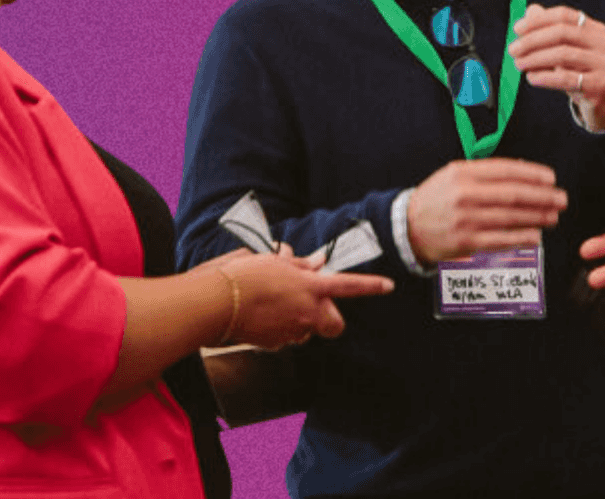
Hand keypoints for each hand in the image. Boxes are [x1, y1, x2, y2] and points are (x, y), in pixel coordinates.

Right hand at [219, 250, 393, 348]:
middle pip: (335, 324)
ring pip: (306, 331)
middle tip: (313, 306)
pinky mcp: (274, 344)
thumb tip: (313, 262)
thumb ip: (298, 263)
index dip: (371, 285)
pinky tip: (259, 315)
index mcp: (311, 286)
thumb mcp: (273, 260)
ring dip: (298, 321)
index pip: (350, 286)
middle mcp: (307, 312)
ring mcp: (292, 331)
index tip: (388, 285)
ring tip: (274, 304)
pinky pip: (284, 337)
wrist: (216, 302)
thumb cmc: (243, 274)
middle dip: (330, 319)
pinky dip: (278, 328)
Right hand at [407, 158, 567, 263]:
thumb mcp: (454, 174)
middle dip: (543, 197)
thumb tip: (522, 171)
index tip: (551, 179)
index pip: (507, 171)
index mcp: (464, 173)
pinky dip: (522, 238)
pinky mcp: (466, 242)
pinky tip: (536, 236)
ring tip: (553, 216)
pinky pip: (501, 239)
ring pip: (511, 217)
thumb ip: (485, 172)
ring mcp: (466, 219)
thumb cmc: (436, 198)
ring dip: (537, 217)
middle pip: (514, 194)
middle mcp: (465, 194)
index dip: (533, 174)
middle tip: (561, 199)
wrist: (407, 226)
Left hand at [510, 4, 604, 130]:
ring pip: (563, 55)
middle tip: (513, 49)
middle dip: (533, 40)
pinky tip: (532, 78)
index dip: (538, 20)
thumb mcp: (573, 51)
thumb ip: (553, 30)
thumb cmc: (588, 74)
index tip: (517, 29)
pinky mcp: (600, 87)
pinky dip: (545, 77)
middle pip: (562, 33)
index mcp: (596, 31)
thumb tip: (531, 10)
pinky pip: (567, 79)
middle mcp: (603, 44)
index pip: (565, 16)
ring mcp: (604, 65)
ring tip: (519, 64)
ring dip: (535, 59)